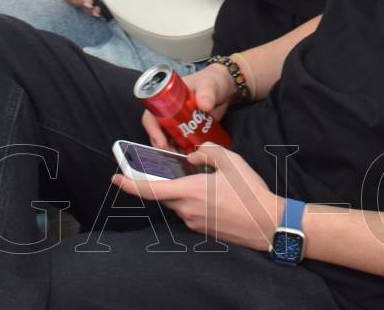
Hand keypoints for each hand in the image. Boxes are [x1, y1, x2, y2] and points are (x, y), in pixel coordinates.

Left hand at [114, 144, 280, 251]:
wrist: (268, 223)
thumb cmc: (250, 192)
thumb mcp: (231, 161)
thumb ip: (207, 152)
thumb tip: (193, 156)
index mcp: (189, 192)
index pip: (150, 190)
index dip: (129, 184)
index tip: (115, 178)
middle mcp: (186, 210)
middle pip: (167, 195)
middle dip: (170, 182)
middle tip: (185, 171)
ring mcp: (194, 223)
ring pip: (180, 204)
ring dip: (188, 192)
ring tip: (213, 185)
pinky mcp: (204, 231)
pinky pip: (192, 213)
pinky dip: (198, 203)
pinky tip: (219, 198)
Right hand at [139, 65, 237, 150]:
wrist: (226, 88)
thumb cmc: (213, 81)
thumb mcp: (209, 85)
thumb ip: (207, 93)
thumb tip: (204, 105)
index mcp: (167, 99)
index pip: (151, 116)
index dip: (152, 130)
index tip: (162, 142)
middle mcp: (169, 112)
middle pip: (158, 132)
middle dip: (162, 146)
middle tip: (174, 155)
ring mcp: (179, 123)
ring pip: (169, 140)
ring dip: (173, 151)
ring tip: (183, 160)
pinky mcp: (189, 131)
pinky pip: (182, 143)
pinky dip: (184, 151)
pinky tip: (191, 158)